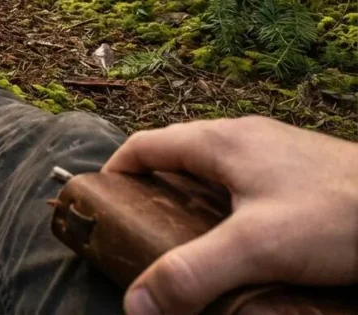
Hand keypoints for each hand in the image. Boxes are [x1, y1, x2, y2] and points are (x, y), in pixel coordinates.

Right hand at [102, 116, 357, 314]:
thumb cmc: (339, 215)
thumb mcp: (257, 248)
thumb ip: (193, 274)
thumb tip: (135, 303)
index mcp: (221, 142)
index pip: (146, 145)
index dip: (116, 171)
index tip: (101, 204)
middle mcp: (243, 137)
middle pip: (178, 155)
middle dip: (153, 190)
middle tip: (143, 232)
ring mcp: (276, 150)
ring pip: (215, 169)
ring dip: (193, 198)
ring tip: (190, 243)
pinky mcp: (303, 170)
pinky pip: (247, 181)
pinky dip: (228, 206)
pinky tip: (246, 241)